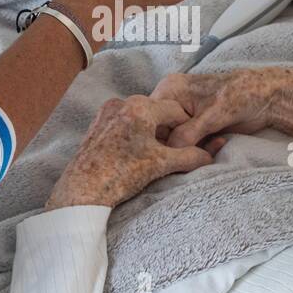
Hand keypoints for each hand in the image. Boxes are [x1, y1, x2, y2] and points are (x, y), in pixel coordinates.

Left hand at [46, 96, 222, 209]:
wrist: (83, 190)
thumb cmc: (122, 174)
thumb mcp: (161, 164)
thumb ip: (189, 157)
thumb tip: (209, 157)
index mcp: (140, 106)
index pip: (176, 110)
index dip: (188, 127)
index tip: (193, 142)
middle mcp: (122, 102)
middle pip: (157, 111)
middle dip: (168, 129)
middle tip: (174, 150)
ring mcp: (107, 112)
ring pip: (140, 117)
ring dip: (151, 131)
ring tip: (154, 154)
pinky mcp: (97, 123)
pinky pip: (124, 122)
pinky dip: (134, 132)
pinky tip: (135, 153)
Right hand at [151, 67, 292, 148]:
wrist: (269, 98)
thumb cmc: (242, 95)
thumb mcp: (212, 115)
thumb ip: (187, 133)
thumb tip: (169, 151)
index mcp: (170, 89)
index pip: (152, 120)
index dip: (162, 137)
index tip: (181, 147)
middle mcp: (172, 101)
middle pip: (163, 133)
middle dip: (180, 146)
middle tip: (202, 147)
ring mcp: (184, 115)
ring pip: (176, 143)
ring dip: (194, 149)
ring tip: (216, 141)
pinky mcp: (197, 127)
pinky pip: (190, 145)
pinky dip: (202, 149)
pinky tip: (219, 141)